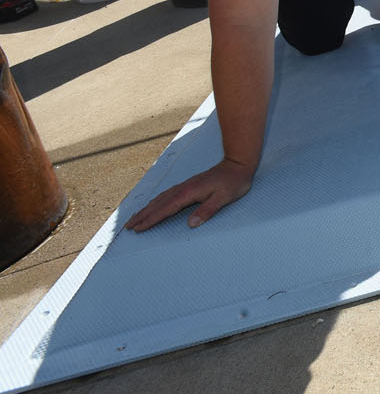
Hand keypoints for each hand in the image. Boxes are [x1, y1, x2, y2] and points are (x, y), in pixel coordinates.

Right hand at [124, 157, 255, 231]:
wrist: (237, 164)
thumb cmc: (233, 182)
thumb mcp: (224, 198)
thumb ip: (207, 210)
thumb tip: (191, 224)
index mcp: (189, 192)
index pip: (166, 209)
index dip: (151, 219)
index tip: (138, 228)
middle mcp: (183, 188)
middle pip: (158, 204)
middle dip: (142, 216)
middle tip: (127, 227)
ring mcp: (184, 186)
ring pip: (160, 199)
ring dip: (146, 209)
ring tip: (134, 218)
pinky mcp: (188, 185)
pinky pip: (166, 195)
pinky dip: (156, 202)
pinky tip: (153, 205)